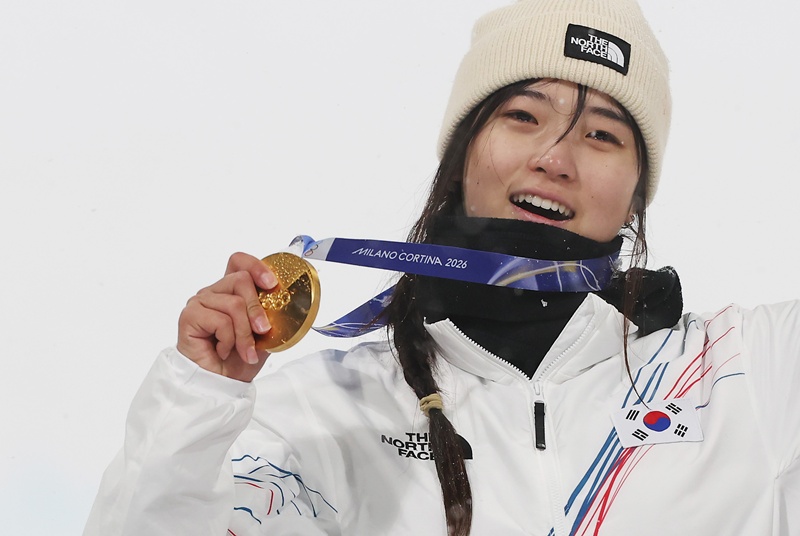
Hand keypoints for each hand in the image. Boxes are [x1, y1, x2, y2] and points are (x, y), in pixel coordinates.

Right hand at [177, 252, 276, 381]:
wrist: (222, 384)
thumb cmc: (239, 359)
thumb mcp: (264, 333)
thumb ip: (270, 313)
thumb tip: (286, 301)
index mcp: (230, 291)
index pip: (239, 262)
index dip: (256, 266)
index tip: (272, 284)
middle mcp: (213, 292)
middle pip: (240, 279)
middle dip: (257, 310)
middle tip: (263, 332)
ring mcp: (199, 302)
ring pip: (234, 303)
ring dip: (244, 333)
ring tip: (245, 351)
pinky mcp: (189, 316)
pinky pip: (220, 320)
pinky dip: (229, 340)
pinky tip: (223, 350)